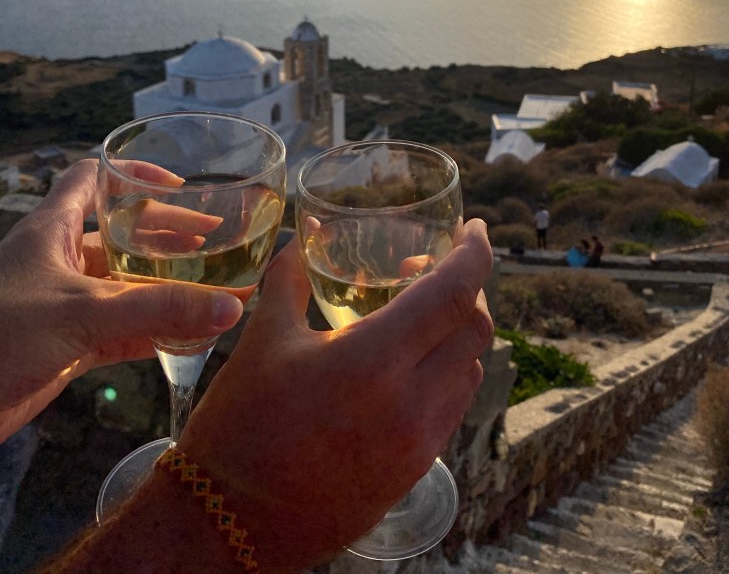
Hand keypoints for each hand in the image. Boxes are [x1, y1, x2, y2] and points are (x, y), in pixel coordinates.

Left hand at [0, 160, 243, 442]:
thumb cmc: (2, 336)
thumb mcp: (84, 313)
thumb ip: (158, 309)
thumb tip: (231, 305)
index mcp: (53, 229)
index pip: (93, 178)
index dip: (134, 174)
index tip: (179, 184)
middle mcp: (60, 260)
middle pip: (123, 234)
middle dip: (168, 236)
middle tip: (215, 241)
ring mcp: (65, 303)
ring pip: (127, 285)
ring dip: (168, 286)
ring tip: (215, 285)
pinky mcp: (69, 344)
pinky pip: (124, 329)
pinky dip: (158, 329)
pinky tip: (192, 333)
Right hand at [177, 218, 493, 571]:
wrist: (229, 523)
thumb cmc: (240, 425)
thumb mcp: (262, 339)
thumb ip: (288, 279)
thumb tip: (300, 239)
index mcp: (372, 361)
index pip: (454, 294)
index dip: (474, 253)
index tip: (473, 229)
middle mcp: (410, 403)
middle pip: (476, 330)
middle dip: (470, 289)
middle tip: (435, 268)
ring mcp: (418, 443)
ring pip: (472, 370)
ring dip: (459, 333)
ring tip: (422, 315)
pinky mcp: (414, 471)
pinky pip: (453, 407)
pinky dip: (448, 372)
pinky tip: (412, 364)